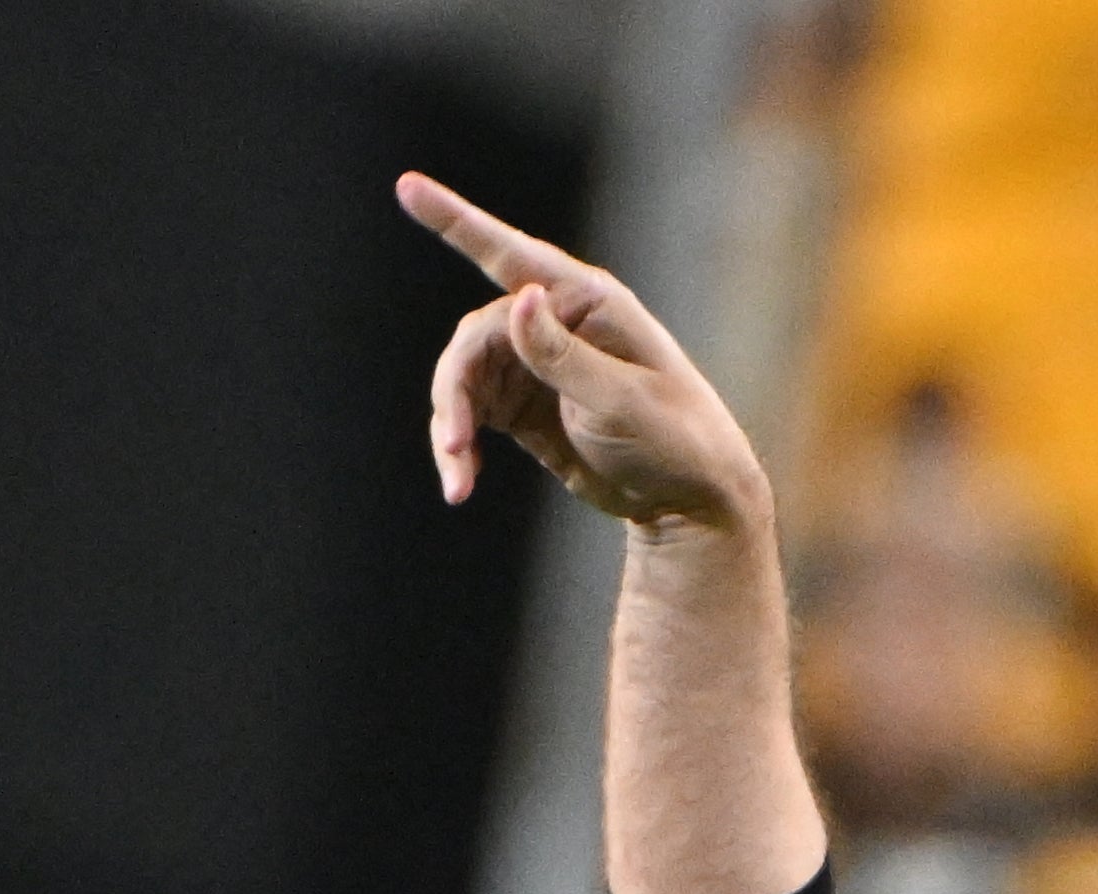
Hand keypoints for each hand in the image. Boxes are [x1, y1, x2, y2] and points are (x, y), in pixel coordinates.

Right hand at [397, 172, 765, 528]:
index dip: (455, 220)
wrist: (691, 503)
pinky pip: (471, 413)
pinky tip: (460, 481)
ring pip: (463, 377)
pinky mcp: (521, 406)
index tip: (406, 186)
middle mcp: (555, 323)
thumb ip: (565, 354)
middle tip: (454, 441)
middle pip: (475, 338)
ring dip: (452, 423)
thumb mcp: (623, 401)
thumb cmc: (676, 441)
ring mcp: (534, 365)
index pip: (512, 255)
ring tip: (458, 479)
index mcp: (589, 303)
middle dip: (455, 388)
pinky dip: (461, 446)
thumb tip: (522, 297)